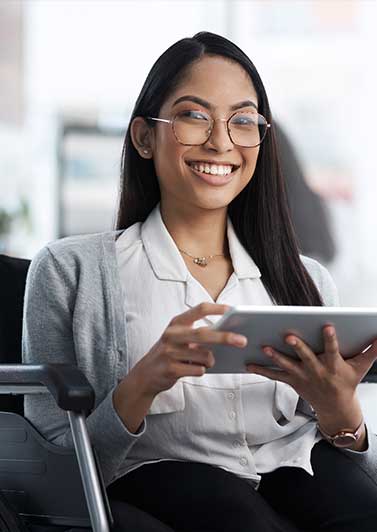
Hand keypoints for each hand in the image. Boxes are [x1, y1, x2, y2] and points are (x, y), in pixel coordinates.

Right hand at [129, 302, 246, 398]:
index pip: (199, 309)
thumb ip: (198, 334)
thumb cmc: (169, 353)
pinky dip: (201, 370)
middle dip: (226, 337)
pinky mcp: (171, 368)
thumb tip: (226, 333)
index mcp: (176, 323)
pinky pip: (198, 370)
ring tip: (206, 362)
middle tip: (242, 340)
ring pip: (204, 355)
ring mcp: (170, 352)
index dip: (217, 309)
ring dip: (211, 361)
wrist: (145, 375)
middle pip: (204, 333)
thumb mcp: (179, 338)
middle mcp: (172, 335)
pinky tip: (192, 369)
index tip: (232, 310)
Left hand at [246, 326, 376, 441]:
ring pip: (287, 366)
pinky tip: (248, 363)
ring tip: (264, 347)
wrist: (335, 408)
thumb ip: (372, 350)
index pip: (333, 350)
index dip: (330, 339)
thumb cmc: (347, 382)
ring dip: (275, 357)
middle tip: (288, 336)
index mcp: (333, 365)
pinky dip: (261, 369)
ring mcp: (302, 376)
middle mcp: (316, 371)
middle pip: (306, 357)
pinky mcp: (291, 380)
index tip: (328, 326)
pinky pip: (274, 375)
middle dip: (298, 347)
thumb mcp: (361, 367)